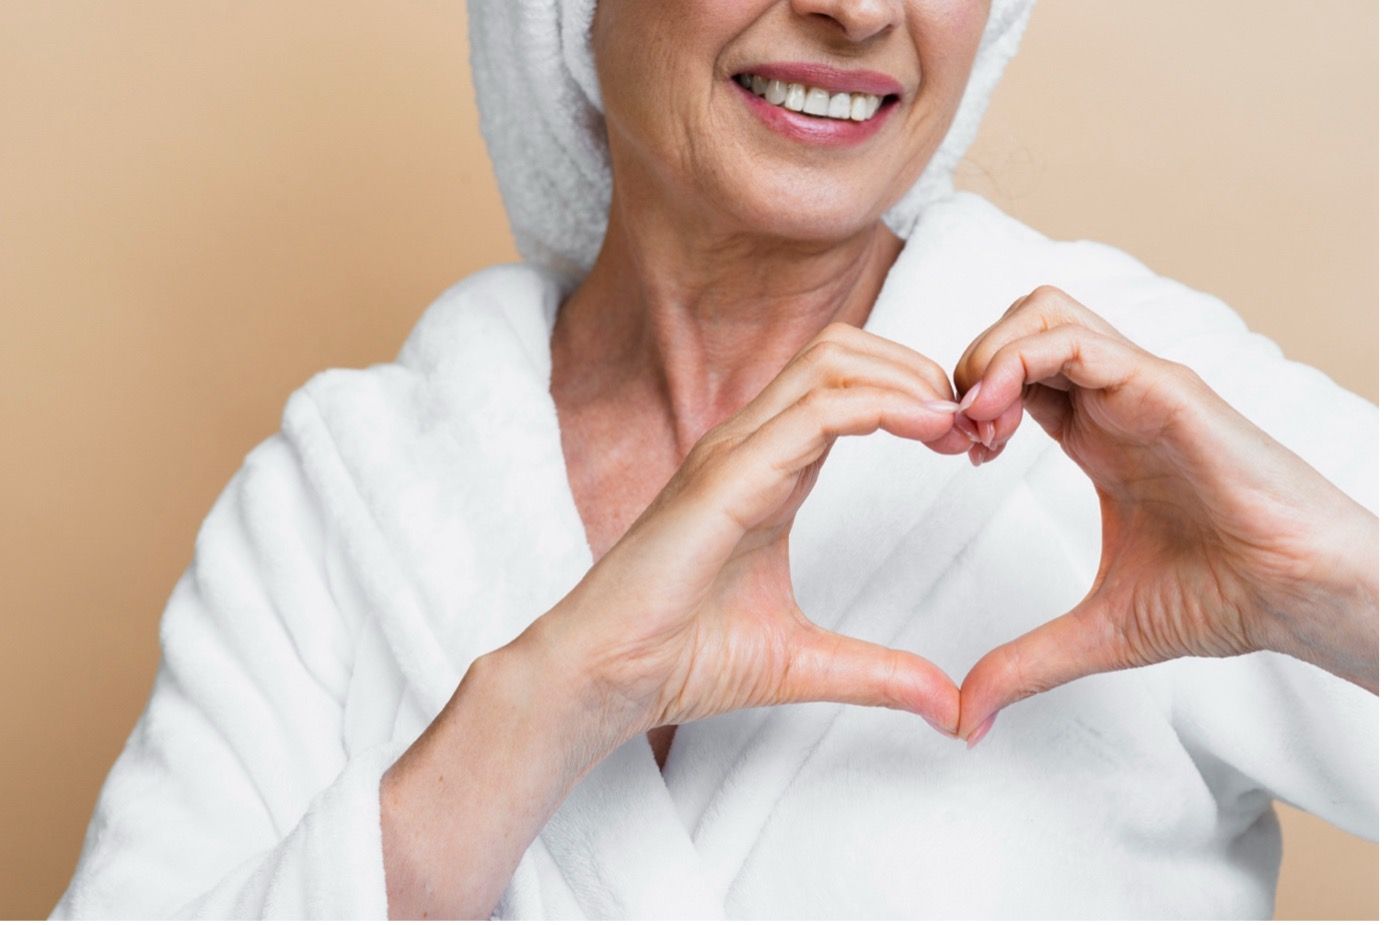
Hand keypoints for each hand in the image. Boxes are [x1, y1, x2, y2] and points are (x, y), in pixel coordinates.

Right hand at [512, 322, 974, 760]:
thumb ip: (880, 673)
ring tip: (959, 423)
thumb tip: (949, 707)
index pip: (849, 388)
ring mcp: (735, 451)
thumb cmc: (681, 657)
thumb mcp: (807, 662)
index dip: (918, 398)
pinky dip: (883, 405)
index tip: (972, 444)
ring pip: (833, 361)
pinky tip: (928, 429)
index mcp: (771, 470)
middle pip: (846, 351)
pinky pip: (816, 410)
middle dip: (921, 369)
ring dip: (908, 378)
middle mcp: (752, 445)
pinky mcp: (726, 474)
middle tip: (978, 424)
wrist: (607, 678)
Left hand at [950, 285, 1379, 746]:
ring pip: (1042, 312)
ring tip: (973, 423)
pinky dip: (1018, 362)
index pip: (1011, 376)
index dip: (965, 402)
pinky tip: (995, 418)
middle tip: (956, 437)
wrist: (1304, 598)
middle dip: (967, 366)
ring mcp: (1140, 385)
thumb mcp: (1098, 632)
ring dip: (986, 355)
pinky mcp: (1166, 387)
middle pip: (1019, 326)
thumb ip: (1027, 663)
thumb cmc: (1225, 597)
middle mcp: (1114, 399)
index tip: (954, 459)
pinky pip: (1077, 340)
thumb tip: (966, 717)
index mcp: (1097, 435)